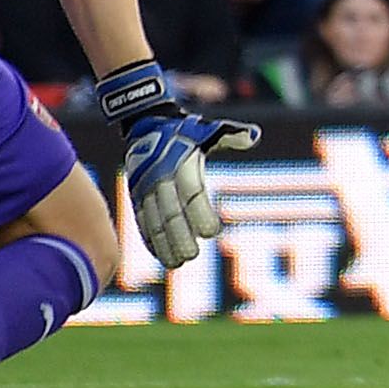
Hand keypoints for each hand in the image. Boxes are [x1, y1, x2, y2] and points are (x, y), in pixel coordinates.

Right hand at [94, 61, 262, 269]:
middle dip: (179, 235)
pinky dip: (149, 238)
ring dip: (163, 243)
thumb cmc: (187, 131)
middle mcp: (159, 176)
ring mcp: (144, 187)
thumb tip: (253, 136)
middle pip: (170, 211)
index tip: (212, 233)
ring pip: (153, 220)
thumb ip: (231, 134)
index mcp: (181, 162)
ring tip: (176, 263)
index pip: (191, 192)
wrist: (146, 124)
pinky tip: (159, 255)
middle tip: (192, 255)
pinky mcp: (135, 195)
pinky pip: (141, 219)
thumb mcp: (209, 129)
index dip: (200, 213)